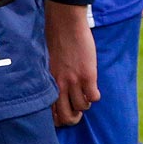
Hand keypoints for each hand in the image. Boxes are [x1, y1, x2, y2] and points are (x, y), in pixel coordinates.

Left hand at [45, 1, 99, 126]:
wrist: (65, 25)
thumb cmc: (54, 41)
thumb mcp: (47, 65)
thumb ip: (51, 79)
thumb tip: (55, 90)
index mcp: (48, 85)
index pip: (51, 114)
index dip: (59, 118)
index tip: (65, 113)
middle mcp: (59, 87)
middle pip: (67, 117)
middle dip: (74, 118)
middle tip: (78, 111)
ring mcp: (74, 82)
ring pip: (82, 107)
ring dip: (86, 103)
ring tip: (86, 94)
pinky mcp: (88, 75)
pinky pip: (94, 97)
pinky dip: (95, 96)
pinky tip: (94, 87)